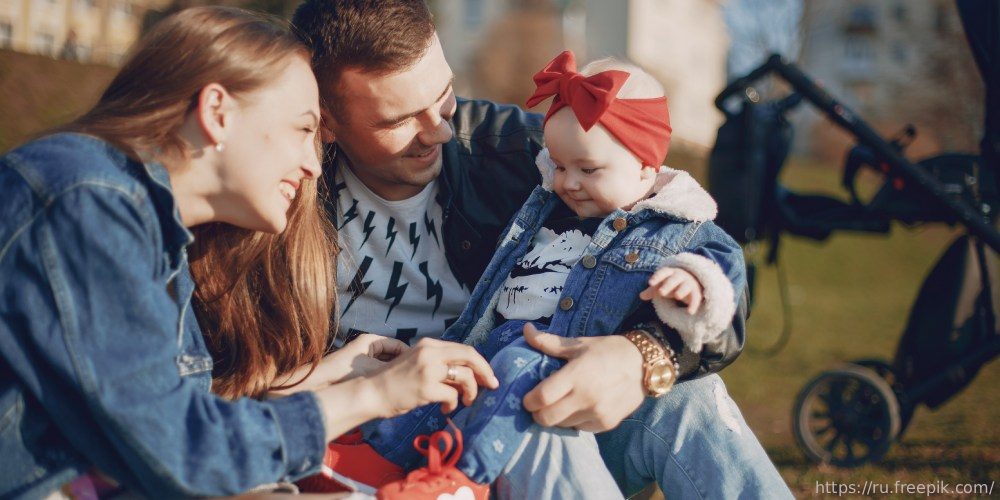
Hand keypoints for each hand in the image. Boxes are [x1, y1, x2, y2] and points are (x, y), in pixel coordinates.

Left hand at [268, 334, 408, 395]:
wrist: (320, 383)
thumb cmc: (344, 371)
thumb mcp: (373, 369)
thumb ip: (392, 369)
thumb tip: (412, 372)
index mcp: (371, 341)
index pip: (398, 345)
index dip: (410, 355)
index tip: (420, 366)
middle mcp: (367, 348)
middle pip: (392, 355)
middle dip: (403, 365)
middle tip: (415, 376)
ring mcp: (362, 360)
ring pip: (385, 365)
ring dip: (394, 374)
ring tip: (406, 383)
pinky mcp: (358, 372)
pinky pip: (377, 374)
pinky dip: (384, 379)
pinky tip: (392, 389)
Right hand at [367, 338, 498, 416]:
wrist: (371, 392)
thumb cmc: (394, 382)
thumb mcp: (417, 363)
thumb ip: (438, 363)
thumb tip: (466, 373)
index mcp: (428, 344)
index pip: (464, 348)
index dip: (480, 362)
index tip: (488, 376)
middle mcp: (430, 352)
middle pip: (470, 356)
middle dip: (485, 372)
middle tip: (493, 385)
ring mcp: (428, 369)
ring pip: (465, 376)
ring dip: (471, 391)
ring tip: (467, 401)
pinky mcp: (426, 387)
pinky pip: (453, 395)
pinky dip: (454, 404)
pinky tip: (446, 408)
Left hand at [522, 323, 644, 431]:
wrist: (644, 363)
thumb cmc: (608, 350)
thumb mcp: (579, 344)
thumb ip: (549, 342)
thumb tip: (526, 330)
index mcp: (576, 374)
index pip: (542, 397)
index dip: (529, 400)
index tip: (527, 397)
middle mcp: (586, 397)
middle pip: (547, 418)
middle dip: (537, 413)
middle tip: (539, 404)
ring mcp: (597, 412)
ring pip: (562, 425)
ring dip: (556, 417)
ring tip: (559, 404)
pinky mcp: (607, 423)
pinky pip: (580, 428)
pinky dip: (574, 421)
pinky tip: (578, 408)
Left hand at [640, 266, 702, 313]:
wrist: (692, 281)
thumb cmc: (673, 284)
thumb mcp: (662, 286)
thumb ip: (652, 291)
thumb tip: (640, 296)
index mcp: (670, 273)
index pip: (663, 273)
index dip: (656, 277)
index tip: (650, 283)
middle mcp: (680, 276)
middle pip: (674, 279)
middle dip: (667, 285)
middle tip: (661, 292)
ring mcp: (689, 283)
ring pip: (686, 286)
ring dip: (682, 290)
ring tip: (677, 296)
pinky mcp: (696, 292)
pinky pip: (696, 298)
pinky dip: (693, 305)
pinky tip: (689, 312)